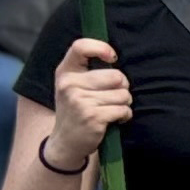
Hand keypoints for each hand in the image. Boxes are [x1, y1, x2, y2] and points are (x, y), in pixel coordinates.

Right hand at [48, 39, 130, 164]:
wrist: (65, 143)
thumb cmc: (77, 109)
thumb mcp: (73, 86)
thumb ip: (88, 70)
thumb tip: (114, 55)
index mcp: (65, 72)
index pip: (80, 46)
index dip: (101, 48)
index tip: (112, 58)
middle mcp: (69, 85)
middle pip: (117, 76)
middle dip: (122, 87)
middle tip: (111, 97)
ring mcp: (79, 101)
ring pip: (123, 94)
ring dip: (123, 103)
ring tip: (109, 109)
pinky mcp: (92, 117)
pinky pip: (123, 110)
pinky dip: (124, 115)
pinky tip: (112, 120)